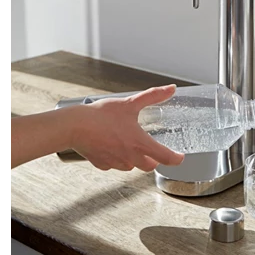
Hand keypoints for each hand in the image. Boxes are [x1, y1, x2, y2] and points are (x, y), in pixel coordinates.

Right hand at [69, 85, 184, 172]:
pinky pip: (113, 164)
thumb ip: (153, 96)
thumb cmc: (101, 115)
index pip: (165, 158)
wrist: (74, 126)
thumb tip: (171, 89)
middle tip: (151, 148)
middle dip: (152, 159)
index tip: (180, 157)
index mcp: (140, 144)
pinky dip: (115, 158)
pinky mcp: (102, 164)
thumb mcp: (130, 103)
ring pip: (130, 166)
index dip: (176, 159)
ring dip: (133, 158)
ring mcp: (115, 163)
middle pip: (149, 166)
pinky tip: (110, 145)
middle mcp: (130, 157)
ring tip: (127, 143)